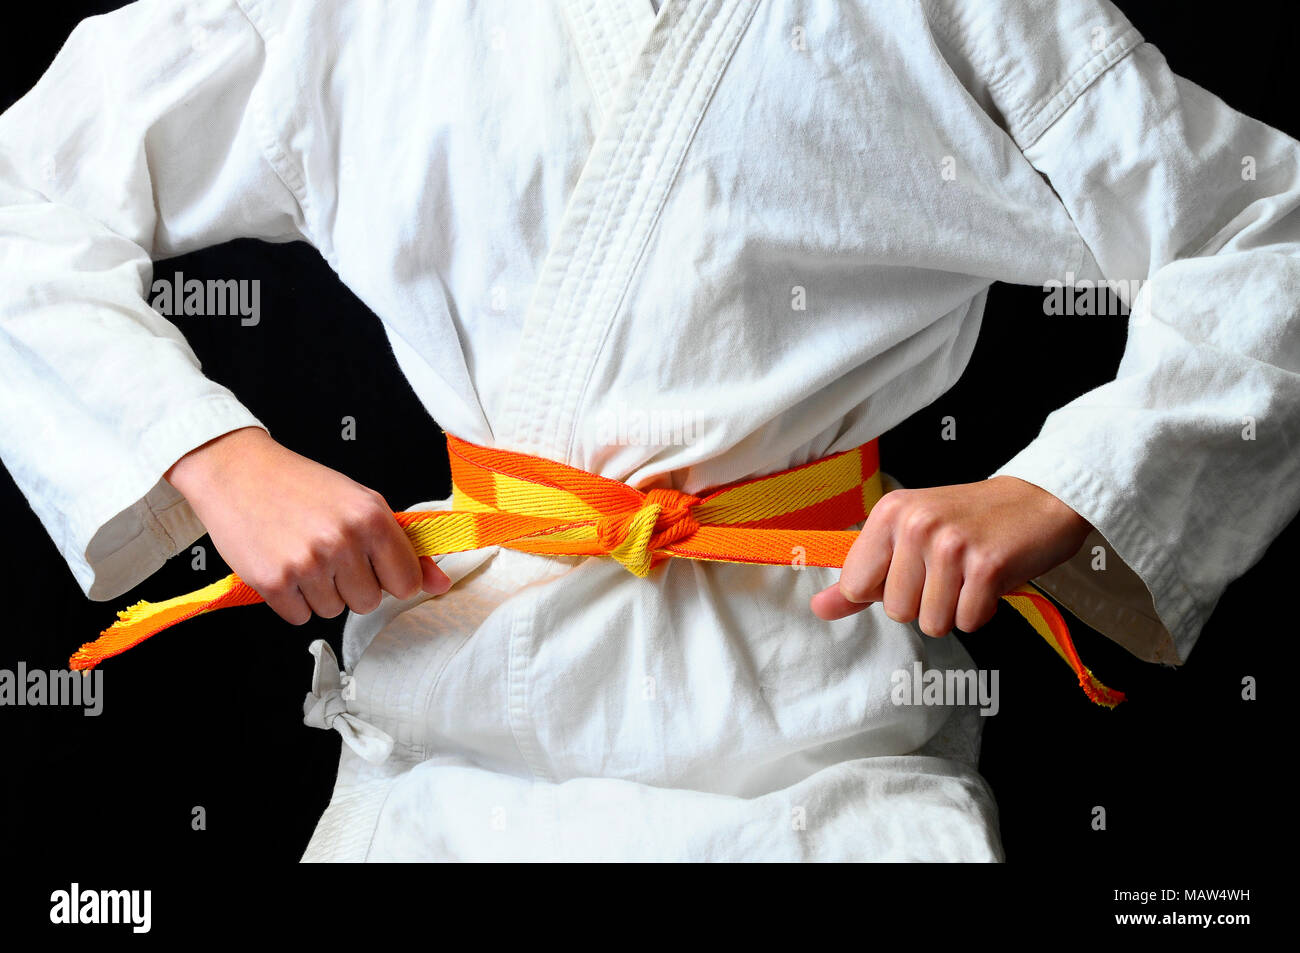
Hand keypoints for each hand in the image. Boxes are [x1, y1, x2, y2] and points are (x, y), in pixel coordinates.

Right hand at [165, 427, 450, 624]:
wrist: (238, 471)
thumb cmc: (302, 486)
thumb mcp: (361, 504)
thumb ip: (405, 547)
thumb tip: (441, 585)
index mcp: (370, 516)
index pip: (406, 582)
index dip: (391, 578)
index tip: (375, 565)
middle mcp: (342, 540)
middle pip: (369, 602)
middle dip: (352, 585)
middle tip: (329, 553)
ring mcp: (307, 562)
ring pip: (333, 611)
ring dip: (320, 592)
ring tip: (304, 555)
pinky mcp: (273, 581)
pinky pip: (300, 617)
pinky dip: (292, 600)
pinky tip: (285, 566)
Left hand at [810, 476, 1091, 636]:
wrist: (1039, 499)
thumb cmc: (971, 520)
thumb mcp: (908, 536)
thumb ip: (862, 575)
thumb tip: (820, 608)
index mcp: (889, 513)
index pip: (856, 586)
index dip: (883, 592)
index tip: (911, 571)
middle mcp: (916, 525)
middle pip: (896, 611)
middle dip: (924, 603)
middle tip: (949, 572)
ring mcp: (951, 545)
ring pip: (932, 622)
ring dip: (954, 610)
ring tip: (968, 577)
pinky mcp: (987, 566)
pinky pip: (968, 621)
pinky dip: (981, 611)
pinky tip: (989, 582)